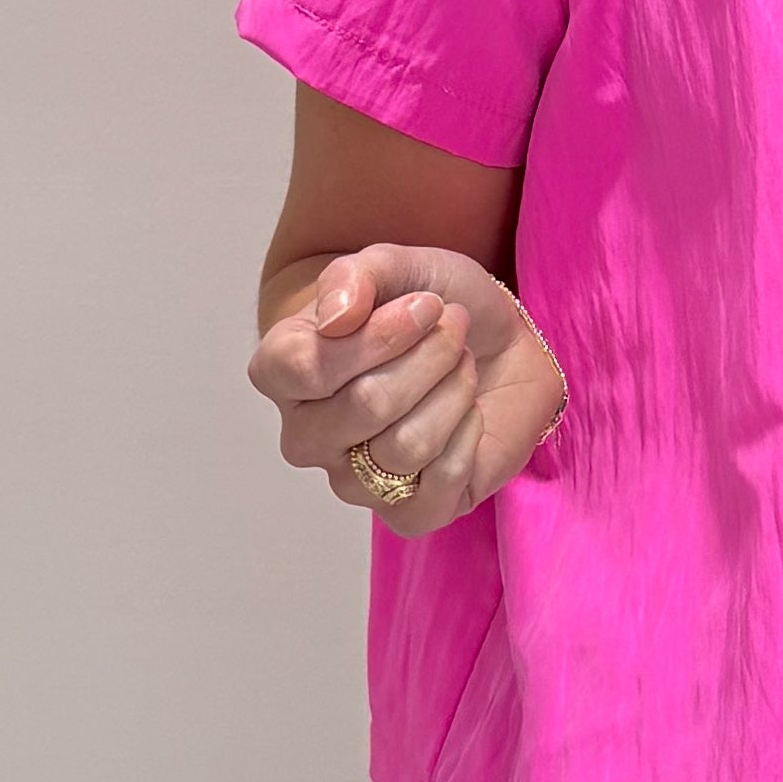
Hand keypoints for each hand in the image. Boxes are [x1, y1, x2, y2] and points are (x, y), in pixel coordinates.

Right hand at [249, 244, 567, 532]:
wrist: (498, 347)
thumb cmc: (433, 310)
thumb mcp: (396, 267)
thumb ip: (354, 276)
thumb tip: (336, 318)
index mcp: (284, 372)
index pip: (302, 367)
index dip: (376, 336)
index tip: (425, 305)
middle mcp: (308, 434)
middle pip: (365, 406)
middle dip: (429, 358)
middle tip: (454, 328)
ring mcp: (352, 481)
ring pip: (407, 445)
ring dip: (454, 391)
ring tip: (463, 364)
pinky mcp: (407, 514)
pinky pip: (436, 489)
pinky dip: (468, 438)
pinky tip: (470, 412)